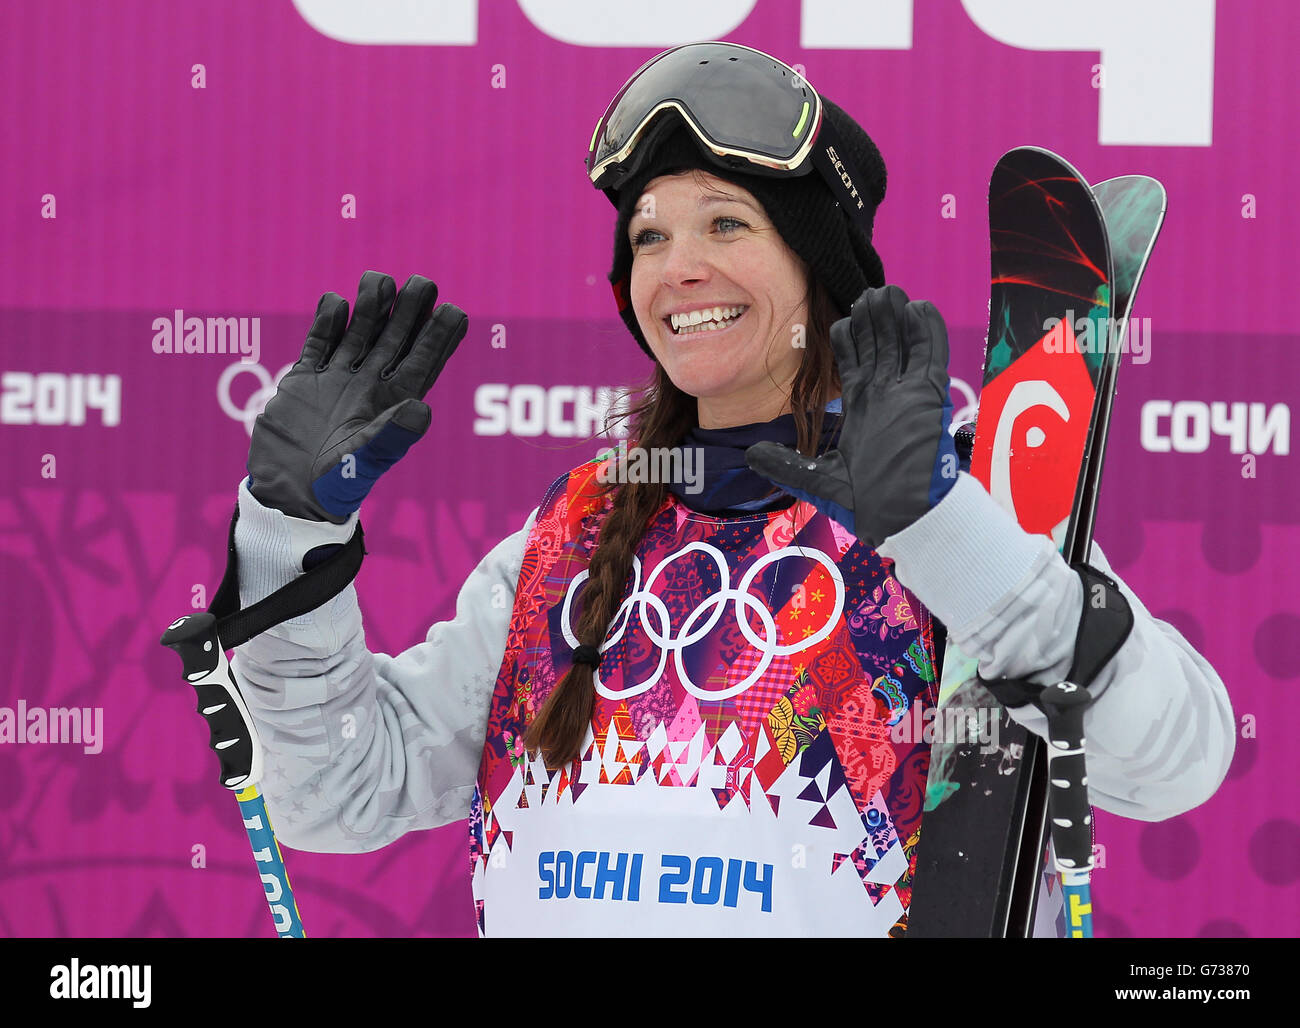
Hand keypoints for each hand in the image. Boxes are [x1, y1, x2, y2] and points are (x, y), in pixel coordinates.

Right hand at [247, 271, 467, 521]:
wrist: (288, 494)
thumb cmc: (335, 485)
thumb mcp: (365, 461)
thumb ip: (392, 436)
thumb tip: (422, 410)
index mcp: (394, 403)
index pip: (424, 361)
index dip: (439, 336)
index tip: (453, 311)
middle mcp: (370, 386)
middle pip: (396, 338)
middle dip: (410, 311)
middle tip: (422, 284)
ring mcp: (338, 379)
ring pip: (360, 331)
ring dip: (371, 306)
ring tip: (378, 281)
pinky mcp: (305, 379)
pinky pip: (320, 341)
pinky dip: (327, 321)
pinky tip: (335, 303)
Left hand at [745, 284, 958, 547]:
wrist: (900, 519)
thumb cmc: (865, 506)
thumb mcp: (816, 479)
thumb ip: (784, 464)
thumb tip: (749, 454)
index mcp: (863, 412)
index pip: (855, 366)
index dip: (849, 341)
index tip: (840, 319)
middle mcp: (886, 399)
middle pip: (879, 348)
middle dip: (873, 321)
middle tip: (865, 292)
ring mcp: (908, 396)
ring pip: (903, 345)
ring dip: (896, 318)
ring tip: (886, 290)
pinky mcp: (929, 397)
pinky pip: (929, 356)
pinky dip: (926, 332)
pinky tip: (918, 308)